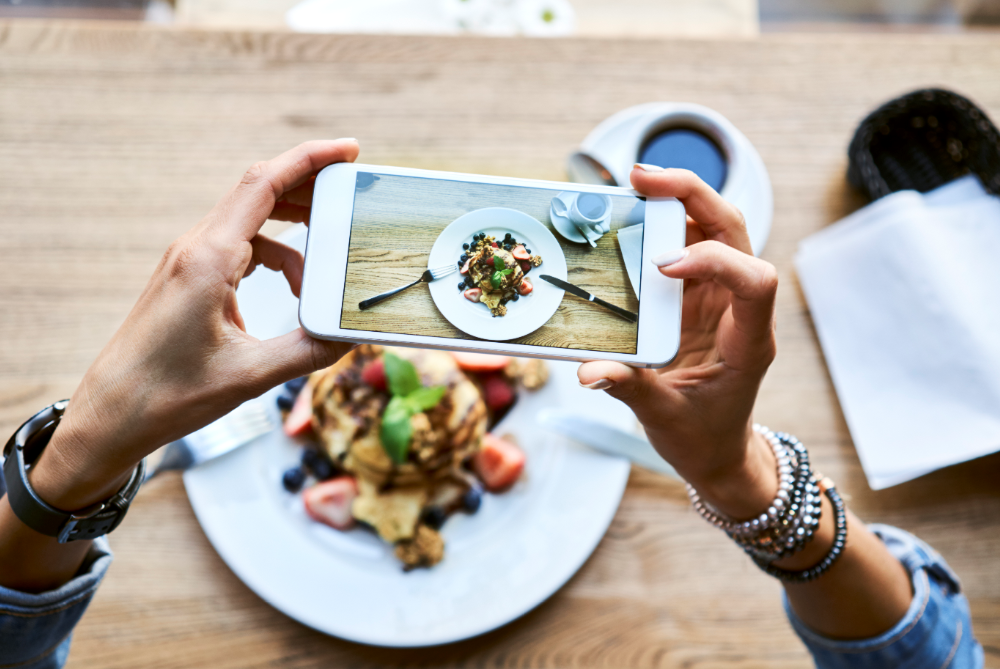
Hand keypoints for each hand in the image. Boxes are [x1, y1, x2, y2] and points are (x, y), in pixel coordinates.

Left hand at [31, 139, 359, 510]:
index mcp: (208, 260)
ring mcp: (188, 261)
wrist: (110, 415)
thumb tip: (351, 334)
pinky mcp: (187, 278)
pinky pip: (238, 249)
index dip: (309, 159)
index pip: (264, 185)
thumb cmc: (168, 396)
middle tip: (351, 196)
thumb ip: (307, 351)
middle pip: (259, 193)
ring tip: (323, 267)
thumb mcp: (250, 377)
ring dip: (293, 237)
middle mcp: (195, 250)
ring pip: (251, 224)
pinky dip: (272, 259)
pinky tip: (289, 293)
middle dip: (309, 190)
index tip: (349, 150)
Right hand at [578, 165, 778, 518]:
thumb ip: (629, 389)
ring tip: (633, 184)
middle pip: (735, 231)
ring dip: (679, 199)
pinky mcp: (700, 295)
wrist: (717, 449)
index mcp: (748, 341)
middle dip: (694, 196)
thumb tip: (588, 373)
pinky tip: (632, 214)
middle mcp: (740, 308)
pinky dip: (664, 222)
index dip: (714, 261)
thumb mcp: (664, 417)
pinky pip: (690, 244)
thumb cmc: (701, 436)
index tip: (663, 268)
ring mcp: (722, 297)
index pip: (755, 281)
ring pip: (716, 227)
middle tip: (643, 178)